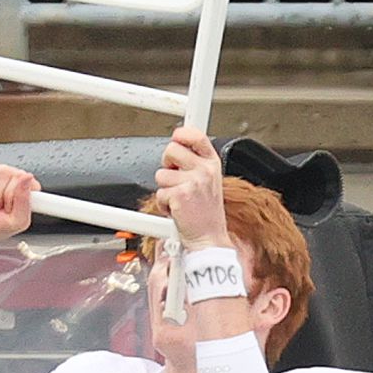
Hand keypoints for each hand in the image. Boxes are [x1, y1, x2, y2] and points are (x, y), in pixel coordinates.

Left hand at [152, 128, 229, 247]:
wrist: (209, 239)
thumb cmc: (206, 214)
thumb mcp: (208, 182)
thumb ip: (193, 162)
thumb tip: (176, 143)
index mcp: (213, 164)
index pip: (196, 136)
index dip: (181, 134)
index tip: (176, 138)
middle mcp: (205, 170)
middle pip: (171, 149)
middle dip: (168, 165)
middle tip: (177, 180)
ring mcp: (194, 182)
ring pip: (161, 174)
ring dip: (165, 189)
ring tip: (179, 199)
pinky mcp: (181, 195)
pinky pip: (159, 193)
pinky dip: (164, 204)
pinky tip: (177, 209)